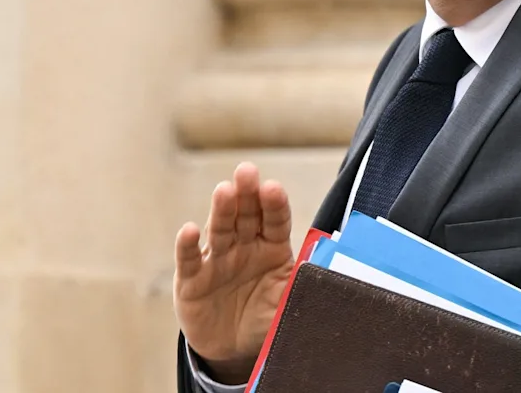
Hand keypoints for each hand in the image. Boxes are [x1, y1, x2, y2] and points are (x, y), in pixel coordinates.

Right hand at [173, 162, 294, 382]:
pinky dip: (188, 245)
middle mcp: (245, 246)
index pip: (276, 220)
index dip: (274, 204)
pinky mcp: (192, 279)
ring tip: (224, 191)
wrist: (234, 350)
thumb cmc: (266, 319)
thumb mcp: (289, 303)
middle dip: (247, 193)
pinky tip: (190, 230)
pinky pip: (190, 259)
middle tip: (247, 171)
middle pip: (247, 215)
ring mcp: (217, 259)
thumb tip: (331, 275)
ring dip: (221, 210)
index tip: (273, 188)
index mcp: (273, 248)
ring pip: (220, 229)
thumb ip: (304, 286)